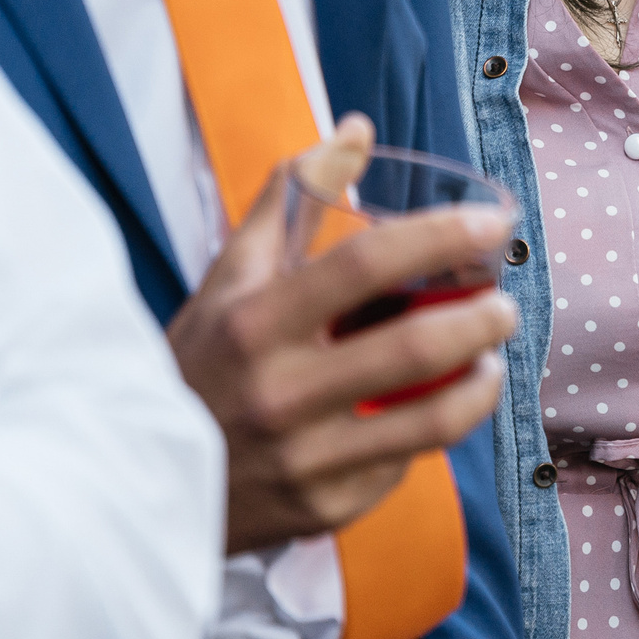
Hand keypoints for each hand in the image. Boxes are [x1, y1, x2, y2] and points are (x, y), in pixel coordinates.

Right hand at [168, 116, 520, 553]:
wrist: (134, 481)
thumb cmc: (200, 361)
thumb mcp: (231, 277)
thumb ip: (295, 197)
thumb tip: (357, 129)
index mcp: (253, 322)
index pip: (366, 263)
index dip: (441, 235)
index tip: (493, 224)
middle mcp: (278, 393)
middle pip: (414, 347)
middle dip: (483, 319)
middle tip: (505, 304)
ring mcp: (303, 459)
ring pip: (432, 421)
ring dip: (482, 383)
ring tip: (490, 359)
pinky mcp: (323, 510)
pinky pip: (403, 464)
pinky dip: (427, 432)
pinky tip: (428, 411)